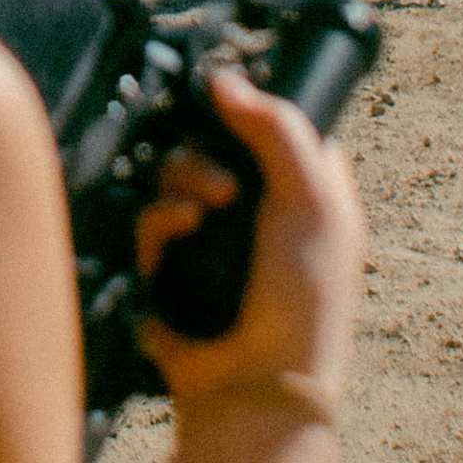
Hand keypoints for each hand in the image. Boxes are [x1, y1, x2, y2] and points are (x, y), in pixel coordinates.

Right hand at [134, 67, 365, 412]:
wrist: (253, 383)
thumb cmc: (304, 299)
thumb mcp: (313, 202)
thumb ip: (277, 128)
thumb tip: (223, 80)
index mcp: (308, 190)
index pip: (274, 125)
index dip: (250, 112)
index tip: (227, 107)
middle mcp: (260, 208)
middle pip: (213, 143)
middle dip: (205, 155)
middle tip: (222, 187)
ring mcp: (214, 238)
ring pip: (176, 174)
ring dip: (181, 185)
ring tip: (196, 216)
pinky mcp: (172, 262)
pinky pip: (150, 217)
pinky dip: (159, 220)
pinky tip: (176, 235)